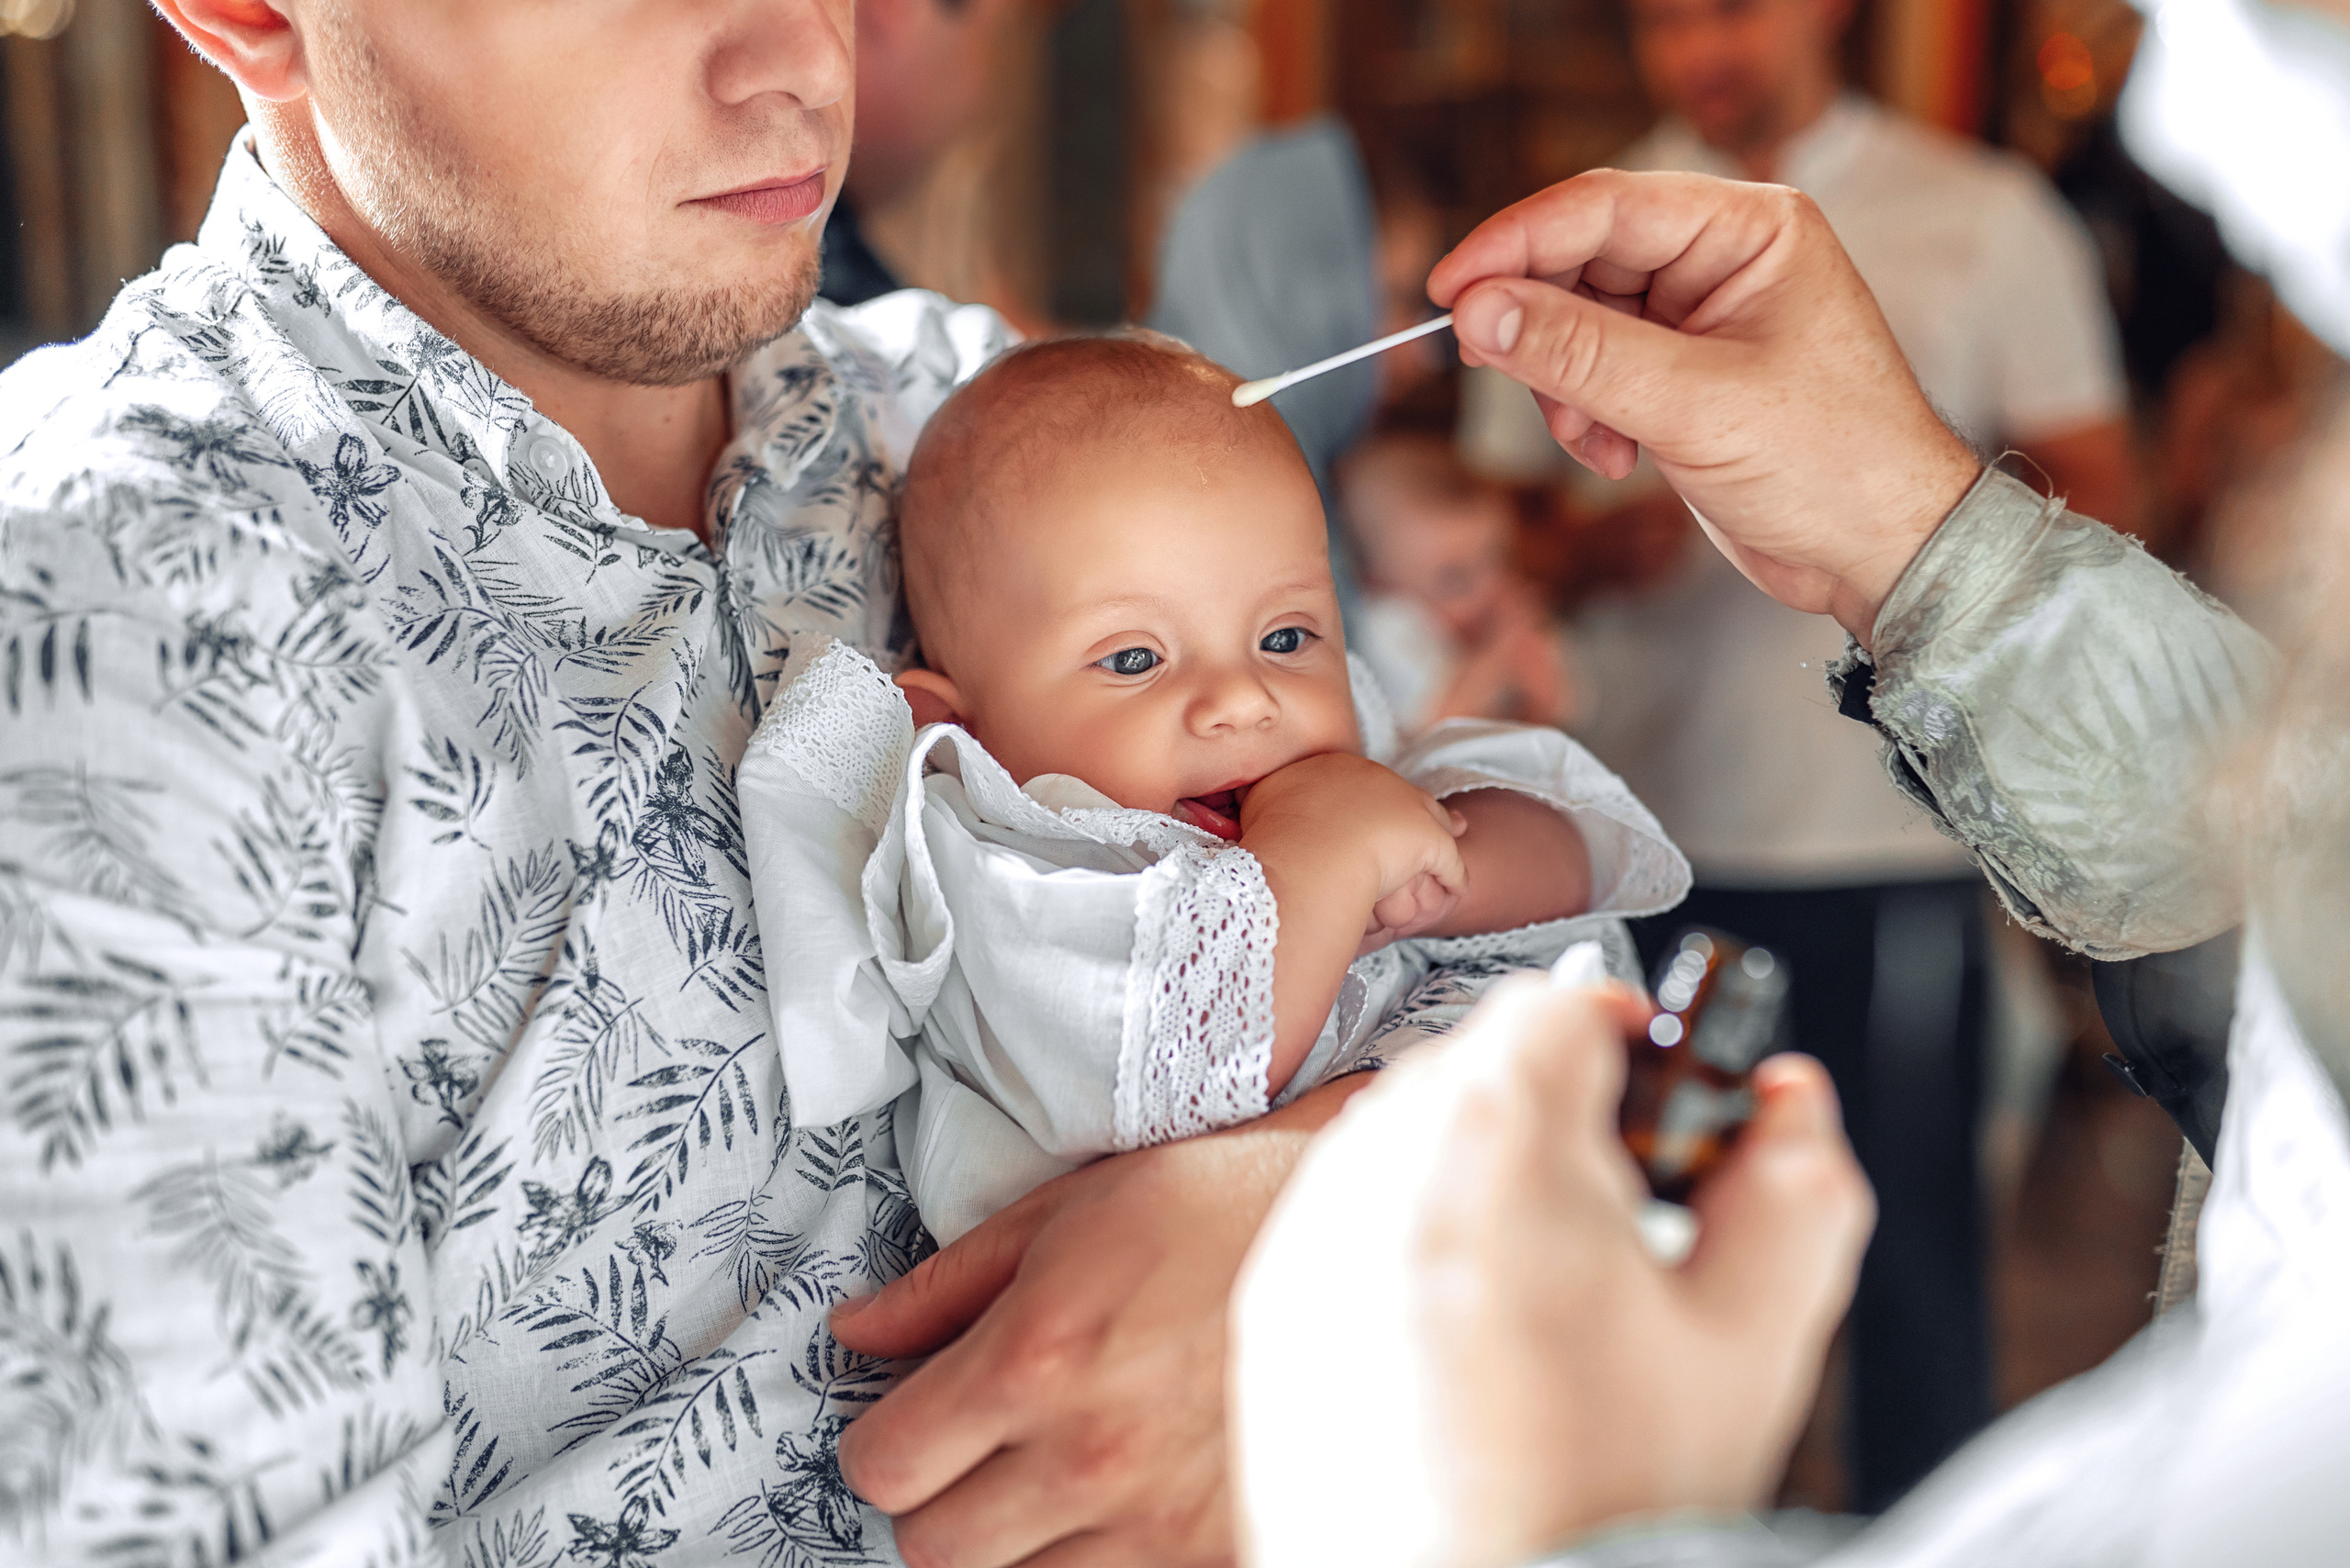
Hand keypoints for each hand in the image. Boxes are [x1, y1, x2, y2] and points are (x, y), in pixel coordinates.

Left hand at [831, 1074, 1374, 1566]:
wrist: (1381, 1244)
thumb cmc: (1222, 1207)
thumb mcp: (1073, 1210)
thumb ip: (950, 1281)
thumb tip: (854, 1332)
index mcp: (1036, 1359)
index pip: (884, 1466)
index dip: (883, 1442)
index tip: (909, 1421)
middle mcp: (1090, 1456)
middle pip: (932, 1549)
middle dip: (938, 1501)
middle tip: (979, 1452)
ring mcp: (1160, 1524)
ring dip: (1018, 1542)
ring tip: (1061, 1472)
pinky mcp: (1220, 1555)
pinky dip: (1101, 1562)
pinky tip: (1124, 1502)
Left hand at [1232, 975, 1872, 1567]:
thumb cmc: (1598, 1502)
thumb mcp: (1752, 1340)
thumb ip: (1794, 1191)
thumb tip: (1790, 1109)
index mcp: (1501, 1141)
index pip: (1560, 1005)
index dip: (1632, 1043)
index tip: (1660, 1105)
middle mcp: (1379, 1166)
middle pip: (1477, 1065)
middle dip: (1556, 1116)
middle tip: (1622, 1222)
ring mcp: (1310, 1236)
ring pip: (1404, 1138)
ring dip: (1475, 1177)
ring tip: (1545, 1298)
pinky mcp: (1271, 1308)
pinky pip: (1345, 1220)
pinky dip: (1404, 1246)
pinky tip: (1467, 1345)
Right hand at [1241, 752, 1468, 942]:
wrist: (1311, 848)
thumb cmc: (1277, 831)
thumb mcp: (1258, 805)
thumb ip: (1260, 802)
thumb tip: (1240, 805)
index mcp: (1333, 767)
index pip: (1358, 780)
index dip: (1367, 797)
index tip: (1370, 809)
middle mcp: (1373, 779)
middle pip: (1399, 792)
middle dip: (1413, 805)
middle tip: (1427, 818)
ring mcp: (1405, 806)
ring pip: (1432, 819)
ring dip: (1441, 833)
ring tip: (1454, 841)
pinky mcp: (1429, 840)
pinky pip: (1448, 864)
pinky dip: (1453, 875)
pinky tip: (1458, 886)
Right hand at [1427, 169, 1981, 643]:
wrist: (1882, 550)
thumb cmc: (1834, 464)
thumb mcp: (1694, 405)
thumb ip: (1579, 353)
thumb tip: (1480, 311)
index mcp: (1750, 228)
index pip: (1603, 206)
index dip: (1514, 242)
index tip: (1448, 288)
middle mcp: (1723, 258)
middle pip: (1582, 260)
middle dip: (1537, 324)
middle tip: (1488, 364)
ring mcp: (1700, 317)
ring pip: (1577, 321)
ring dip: (1562, 384)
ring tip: (1593, 440)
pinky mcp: (1682, 373)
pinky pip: (1595, 369)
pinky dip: (1584, 414)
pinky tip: (1615, 457)